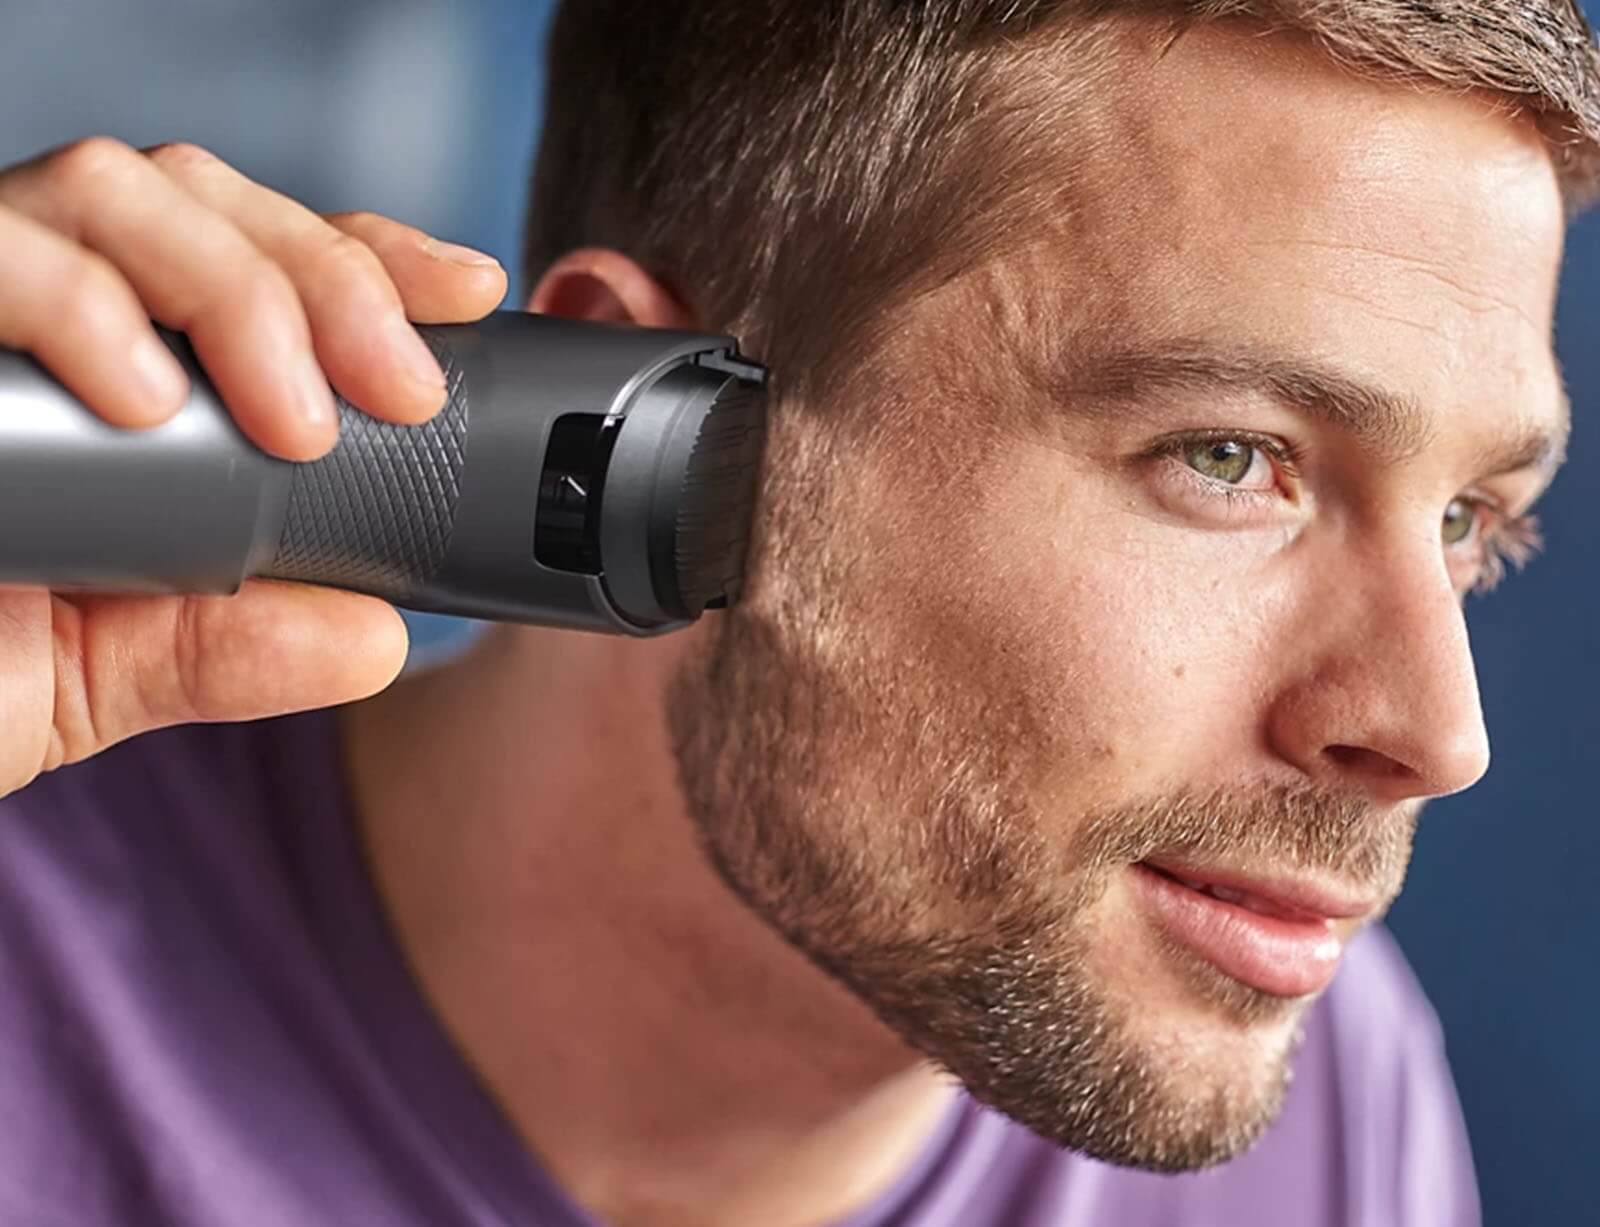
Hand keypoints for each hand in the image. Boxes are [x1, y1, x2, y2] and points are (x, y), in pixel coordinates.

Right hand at [0, 137, 507, 798]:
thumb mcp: (100, 674)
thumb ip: (229, 650)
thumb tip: (376, 640)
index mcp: (112, 367)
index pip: (255, 254)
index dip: (365, 257)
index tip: (466, 293)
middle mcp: (36, 311)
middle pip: (202, 199)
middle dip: (329, 279)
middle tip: (397, 393)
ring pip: (108, 190)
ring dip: (235, 291)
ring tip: (292, 427)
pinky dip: (79, 304)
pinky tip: (142, 401)